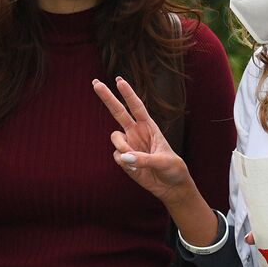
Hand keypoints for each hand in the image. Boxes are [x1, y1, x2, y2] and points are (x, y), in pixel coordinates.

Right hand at [92, 76, 193, 203]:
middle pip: (118, 111)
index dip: (128, 94)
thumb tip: (124, 157)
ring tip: (134, 159)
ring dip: (121, 146)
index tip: (119, 80)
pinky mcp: (124, 159)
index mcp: (149, 127)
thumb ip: (145, 159)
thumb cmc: (172, 169)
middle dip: (107, 97)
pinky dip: (124, 162)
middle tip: (95, 82)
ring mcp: (129, 145)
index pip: (137, 107)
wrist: (170, 186)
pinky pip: (117, 156)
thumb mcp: (163, 162)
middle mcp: (136, 132)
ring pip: (115, 137)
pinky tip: (135, 168)